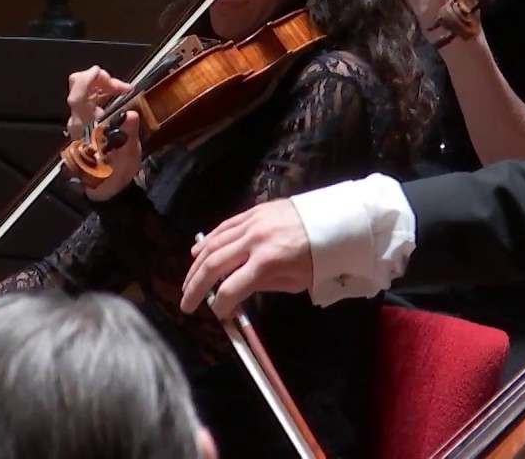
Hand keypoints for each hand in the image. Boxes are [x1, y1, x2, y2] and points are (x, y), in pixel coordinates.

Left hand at [65, 65, 139, 200]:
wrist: (105, 188)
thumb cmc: (114, 174)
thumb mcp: (127, 157)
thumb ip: (128, 135)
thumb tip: (133, 114)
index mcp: (85, 127)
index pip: (77, 97)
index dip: (87, 81)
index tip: (102, 73)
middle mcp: (78, 120)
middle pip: (78, 87)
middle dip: (100, 79)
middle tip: (123, 88)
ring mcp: (80, 120)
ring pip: (84, 90)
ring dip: (104, 84)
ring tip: (125, 92)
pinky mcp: (85, 120)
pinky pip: (90, 98)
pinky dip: (103, 91)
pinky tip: (119, 98)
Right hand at [180, 198, 313, 317]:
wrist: (338, 220)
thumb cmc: (323, 257)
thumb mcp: (298, 280)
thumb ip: (265, 285)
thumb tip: (238, 291)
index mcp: (268, 262)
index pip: (231, 287)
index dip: (220, 304)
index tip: (217, 313)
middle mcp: (253, 241)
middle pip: (214, 265)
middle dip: (196, 287)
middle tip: (186, 303)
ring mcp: (251, 223)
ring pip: (213, 244)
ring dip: (196, 266)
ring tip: (187, 282)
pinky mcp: (252, 212)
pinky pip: (223, 227)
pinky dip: (207, 241)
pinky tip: (197, 253)